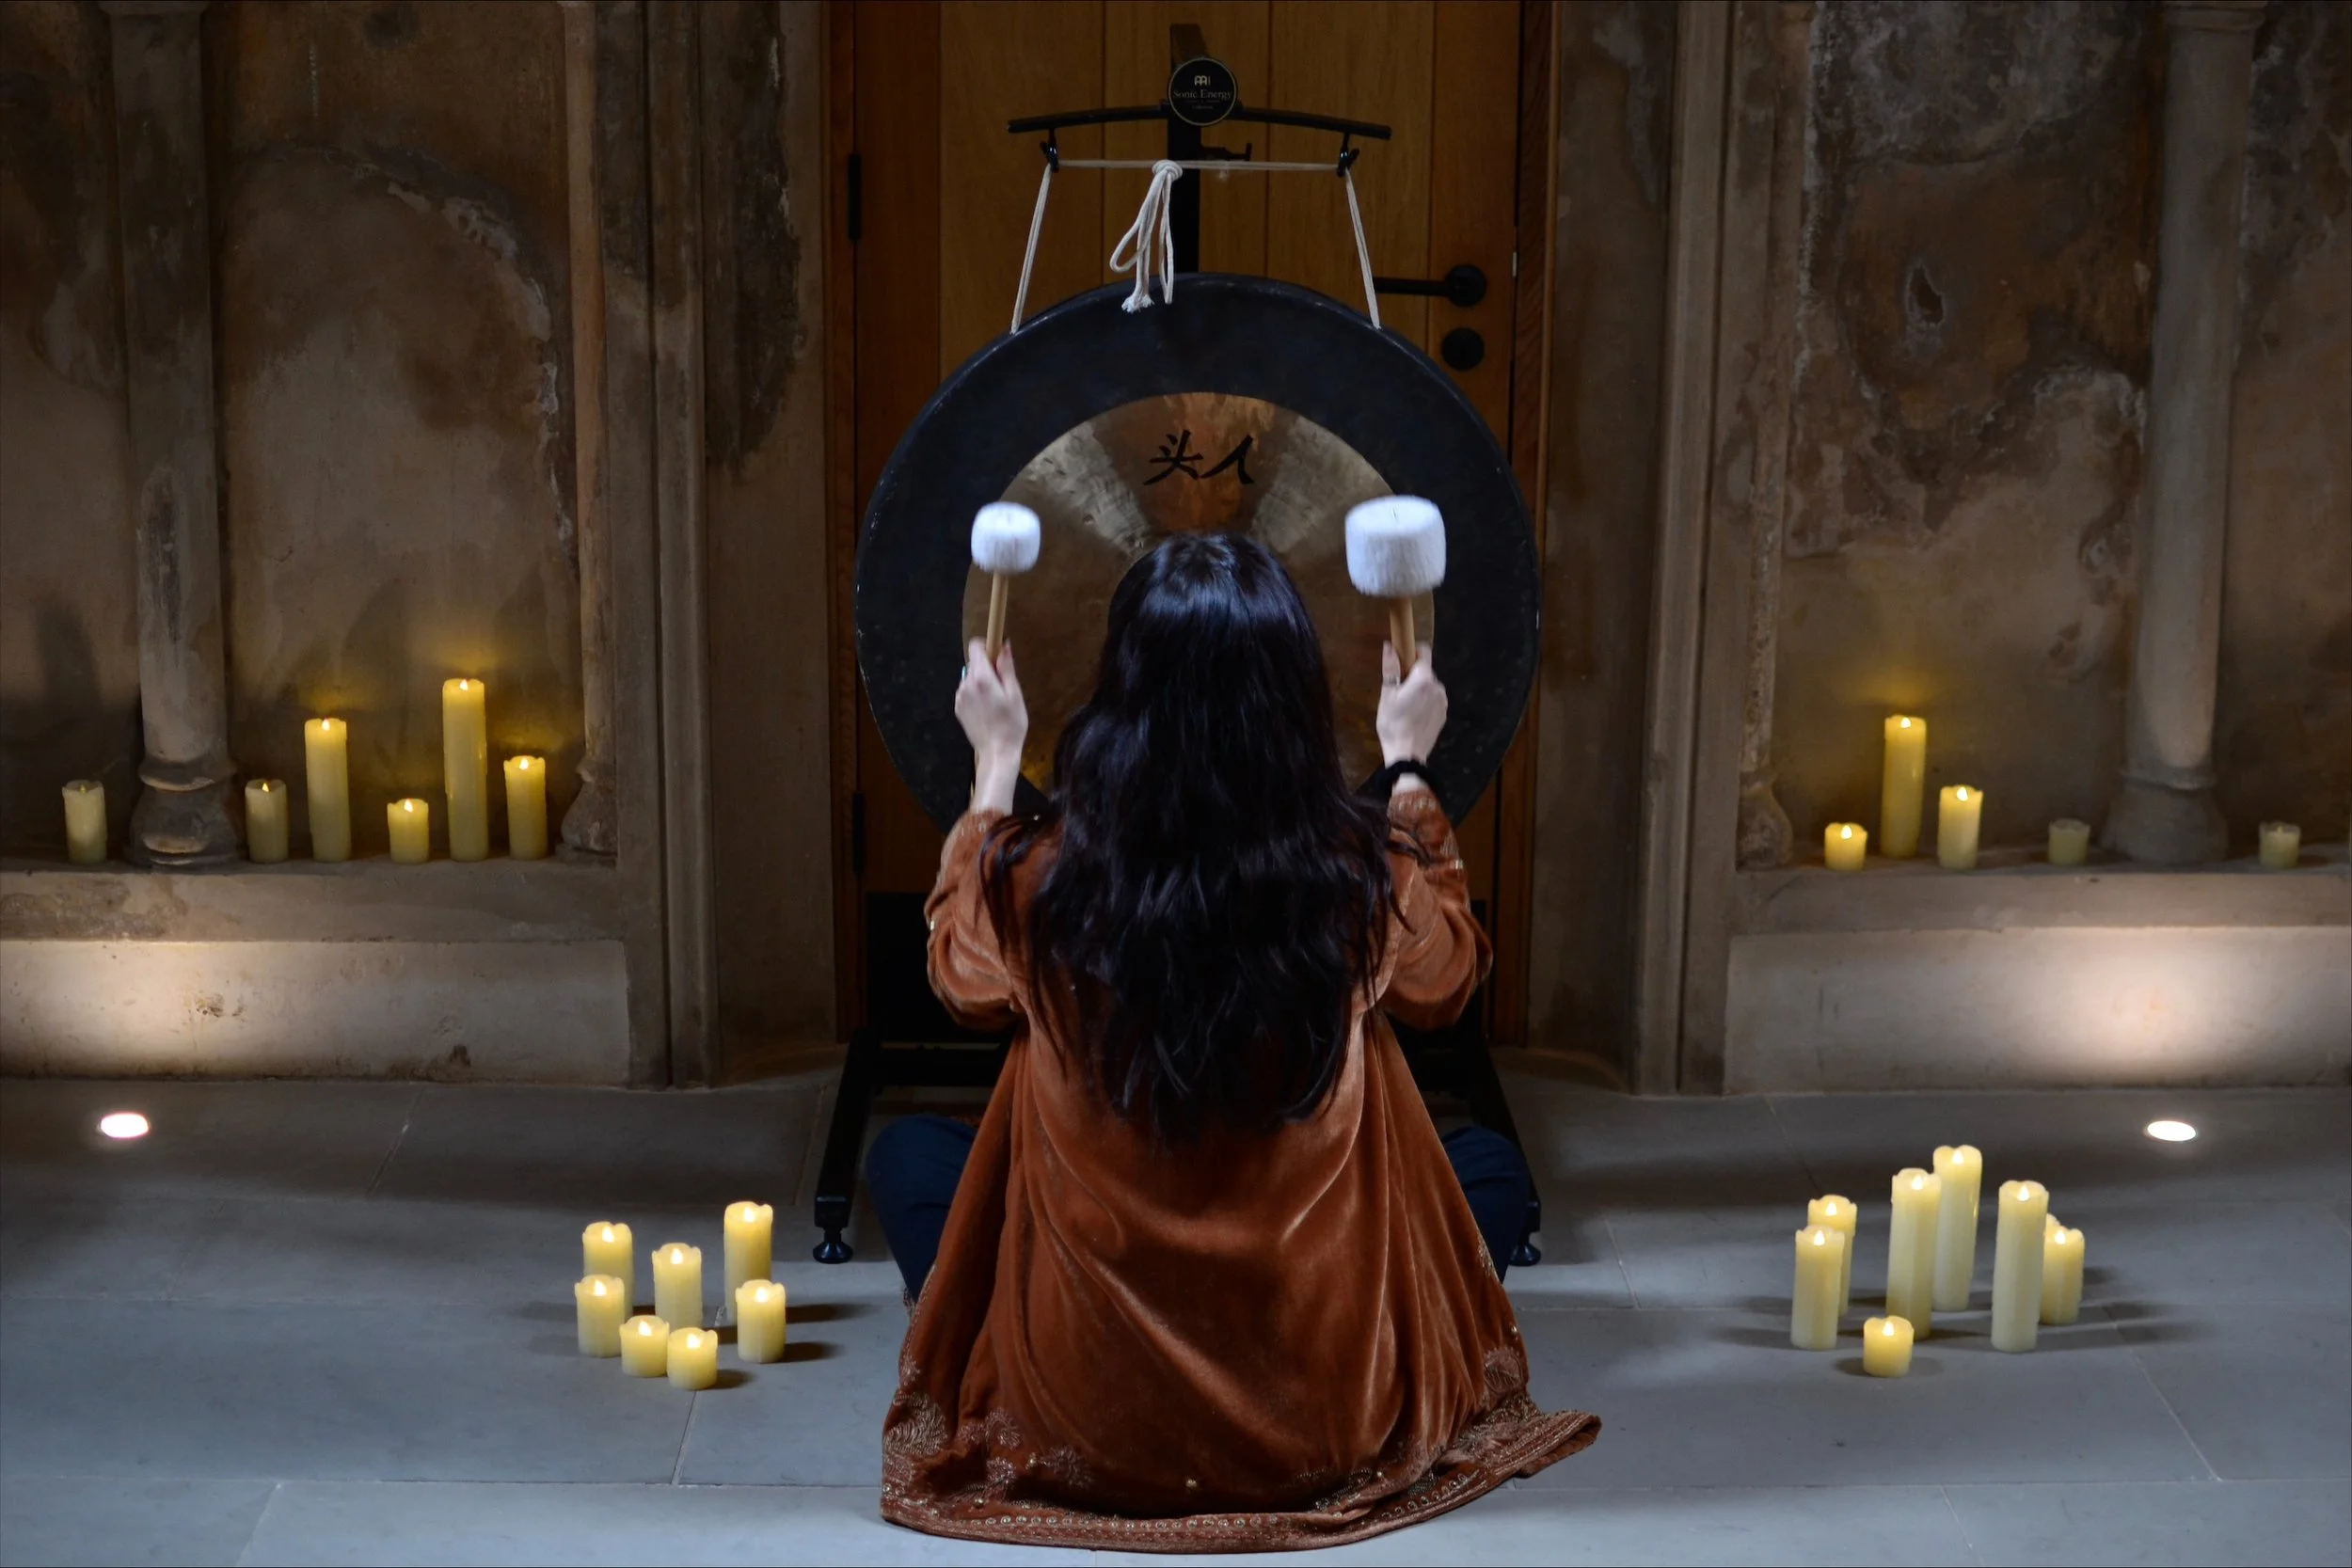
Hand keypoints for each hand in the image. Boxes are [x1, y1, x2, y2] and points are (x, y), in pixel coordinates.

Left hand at [956, 639, 1026, 812]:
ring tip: (995, 702)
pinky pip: (966, 691)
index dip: (987, 647)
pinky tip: (987, 710)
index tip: (998, 657)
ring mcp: (959, 696)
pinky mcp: (958, 708)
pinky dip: (975, 694)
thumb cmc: (1012, 724)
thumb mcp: (1015, 694)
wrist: (997, 752)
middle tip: (1002, 686)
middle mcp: (965, 684)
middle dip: (987, 667)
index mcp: (981, 678)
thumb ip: (1006, 668)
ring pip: (969, 677)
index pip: (975, 647)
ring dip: (981, 681)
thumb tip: (1003, 645)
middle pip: (974, 662)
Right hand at [1376, 641, 1445, 779]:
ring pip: (1430, 686)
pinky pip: (1434, 700)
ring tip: (1405, 706)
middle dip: (1413, 675)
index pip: (1424, 652)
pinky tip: (1414, 716)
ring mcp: (1443, 701)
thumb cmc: (1393, 723)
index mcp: (1424, 679)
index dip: (1412, 653)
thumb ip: (1390, 668)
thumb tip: (1390, 645)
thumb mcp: (1387, 695)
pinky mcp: (1444, 714)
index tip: (1401, 663)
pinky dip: (1425, 702)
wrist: (1407, 754)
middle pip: (1426, 671)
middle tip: (1397, 691)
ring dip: (1420, 690)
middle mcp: (1438, 686)